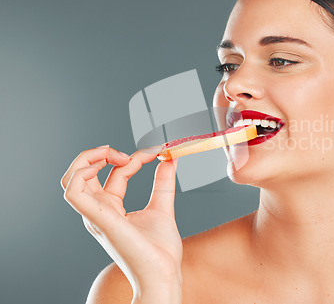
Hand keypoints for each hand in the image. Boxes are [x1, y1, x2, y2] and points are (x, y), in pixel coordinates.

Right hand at [61, 145, 181, 301]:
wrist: (163, 273)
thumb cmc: (160, 251)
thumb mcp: (162, 206)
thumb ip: (163, 183)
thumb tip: (169, 159)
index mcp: (112, 208)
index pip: (113, 172)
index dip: (133, 158)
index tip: (155, 154)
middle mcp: (99, 210)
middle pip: (82, 173)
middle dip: (100, 153)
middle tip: (127, 153)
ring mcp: (95, 215)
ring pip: (71, 179)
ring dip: (88, 158)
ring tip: (114, 153)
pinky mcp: (98, 219)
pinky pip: (73, 193)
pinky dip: (81, 174)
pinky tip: (102, 166)